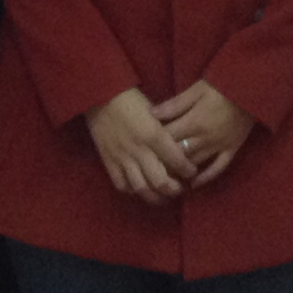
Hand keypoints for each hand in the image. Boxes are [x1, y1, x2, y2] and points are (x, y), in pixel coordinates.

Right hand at [82, 88, 195, 203]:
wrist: (100, 95)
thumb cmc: (131, 99)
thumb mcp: (155, 111)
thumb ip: (165, 131)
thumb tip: (179, 148)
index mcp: (154, 135)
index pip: (177, 161)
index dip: (188, 170)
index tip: (192, 171)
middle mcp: (139, 150)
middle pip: (160, 182)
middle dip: (174, 190)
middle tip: (180, 188)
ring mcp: (122, 158)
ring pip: (141, 188)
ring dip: (155, 197)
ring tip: (163, 197)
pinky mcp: (109, 161)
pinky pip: (122, 185)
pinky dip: (132, 191)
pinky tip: (139, 188)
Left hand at [150, 81, 251, 188]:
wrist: (251, 89)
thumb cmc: (221, 86)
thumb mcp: (196, 90)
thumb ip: (174, 104)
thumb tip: (151, 114)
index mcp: (194, 121)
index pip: (168, 137)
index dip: (154, 144)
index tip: (142, 149)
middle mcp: (205, 138)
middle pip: (180, 154)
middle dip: (164, 161)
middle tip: (150, 167)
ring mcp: (219, 146)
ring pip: (196, 164)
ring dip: (181, 171)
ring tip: (166, 177)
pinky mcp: (231, 150)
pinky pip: (218, 168)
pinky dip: (206, 178)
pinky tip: (194, 184)